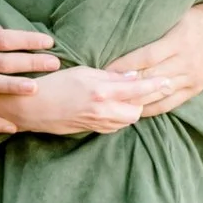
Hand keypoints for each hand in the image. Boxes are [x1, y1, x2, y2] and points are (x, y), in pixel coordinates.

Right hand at [6, 63, 172, 135]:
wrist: (34, 107)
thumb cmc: (55, 83)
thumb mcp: (82, 72)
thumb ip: (109, 76)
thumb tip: (131, 76)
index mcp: (102, 92)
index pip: (137, 89)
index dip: (155, 85)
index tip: (168, 81)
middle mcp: (105, 111)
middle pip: (138, 109)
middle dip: (145, 100)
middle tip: (151, 87)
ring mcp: (100, 123)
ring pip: (129, 119)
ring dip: (134, 108)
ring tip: (134, 96)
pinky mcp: (94, 130)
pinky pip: (116, 125)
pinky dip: (121, 116)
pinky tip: (117, 106)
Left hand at [107, 0, 202, 116]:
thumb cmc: (194, 16)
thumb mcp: (176, 13)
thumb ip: (154, 22)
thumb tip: (124, 20)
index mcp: (179, 41)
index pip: (147, 56)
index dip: (125, 64)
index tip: (106, 67)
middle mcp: (186, 62)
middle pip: (150, 77)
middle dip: (126, 83)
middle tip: (104, 87)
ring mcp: (192, 78)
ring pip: (159, 93)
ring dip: (137, 98)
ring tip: (115, 101)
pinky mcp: (195, 89)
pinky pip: (171, 103)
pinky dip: (153, 108)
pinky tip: (136, 109)